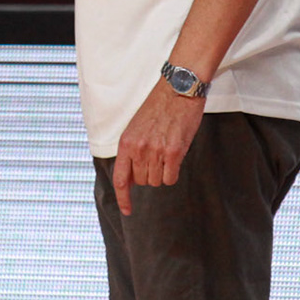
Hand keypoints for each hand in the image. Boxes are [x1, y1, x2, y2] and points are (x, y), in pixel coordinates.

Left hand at [110, 82, 204, 216]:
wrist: (178, 89)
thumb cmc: (159, 107)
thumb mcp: (137, 127)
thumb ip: (132, 151)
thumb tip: (131, 179)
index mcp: (126, 142)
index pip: (120, 179)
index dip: (123, 198)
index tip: (127, 210)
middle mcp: (138, 149)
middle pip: (143, 182)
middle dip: (150, 174)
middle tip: (157, 155)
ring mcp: (156, 151)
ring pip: (157, 181)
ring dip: (163, 172)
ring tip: (166, 149)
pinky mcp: (174, 152)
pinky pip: (171, 178)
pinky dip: (173, 172)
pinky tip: (175, 155)